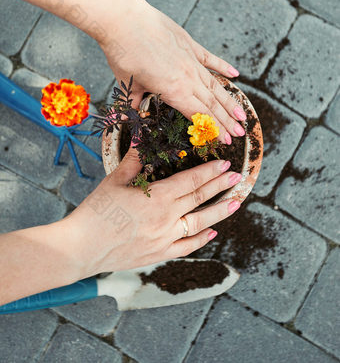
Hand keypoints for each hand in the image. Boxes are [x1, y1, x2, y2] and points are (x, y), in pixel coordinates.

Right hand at [68, 147, 241, 277]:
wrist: (81, 247)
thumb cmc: (96, 211)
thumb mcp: (115, 180)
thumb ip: (134, 160)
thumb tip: (143, 137)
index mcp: (157, 197)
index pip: (191, 180)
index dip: (210, 171)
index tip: (224, 164)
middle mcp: (166, 218)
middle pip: (199, 198)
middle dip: (221, 186)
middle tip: (237, 177)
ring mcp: (165, 238)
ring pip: (200, 223)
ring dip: (219, 212)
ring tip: (236, 203)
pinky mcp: (159, 254)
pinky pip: (187, 247)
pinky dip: (201, 239)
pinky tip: (212, 232)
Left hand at [100, 0, 245, 143]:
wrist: (125, 21)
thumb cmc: (124, 54)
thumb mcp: (127, 85)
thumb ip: (133, 105)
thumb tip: (126, 123)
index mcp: (174, 92)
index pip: (199, 116)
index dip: (214, 130)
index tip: (225, 141)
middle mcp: (188, 78)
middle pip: (212, 104)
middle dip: (227, 121)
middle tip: (241, 134)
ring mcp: (191, 60)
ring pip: (215, 85)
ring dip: (229, 101)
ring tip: (242, 114)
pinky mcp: (189, 44)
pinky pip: (210, 59)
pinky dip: (223, 67)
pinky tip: (235, 75)